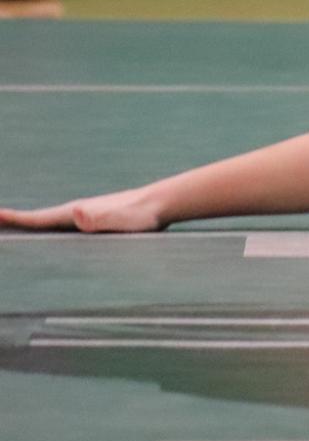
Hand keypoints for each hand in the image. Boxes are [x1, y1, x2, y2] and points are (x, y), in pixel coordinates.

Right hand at [0, 186, 165, 232]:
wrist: (162, 203)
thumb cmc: (142, 215)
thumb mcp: (119, 219)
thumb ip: (98, 219)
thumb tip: (77, 213)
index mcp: (76, 213)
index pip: (36, 219)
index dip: (12, 220)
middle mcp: (77, 212)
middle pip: (37, 221)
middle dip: (13, 223)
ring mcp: (86, 217)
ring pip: (50, 224)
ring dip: (30, 226)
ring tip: (12, 230)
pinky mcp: (97, 223)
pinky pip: (65, 229)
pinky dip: (49, 231)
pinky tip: (50, 237)